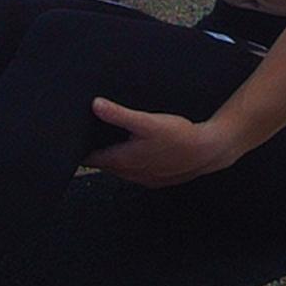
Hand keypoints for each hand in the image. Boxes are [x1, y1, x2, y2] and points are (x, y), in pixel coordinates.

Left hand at [83, 98, 234, 186]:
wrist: (208, 151)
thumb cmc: (179, 137)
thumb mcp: (146, 121)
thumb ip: (119, 114)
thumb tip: (96, 105)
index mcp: (123, 160)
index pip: (92, 160)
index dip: (83, 150)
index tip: (77, 141)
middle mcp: (131, 174)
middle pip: (105, 166)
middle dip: (98, 153)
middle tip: (93, 139)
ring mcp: (144, 179)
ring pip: (121, 171)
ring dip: (116, 160)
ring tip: (114, 144)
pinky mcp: (157, 180)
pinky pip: (137, 174)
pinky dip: (133, 165)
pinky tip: (141, 153)